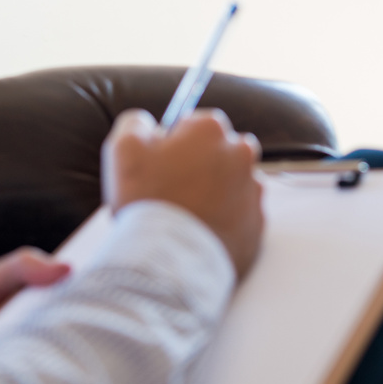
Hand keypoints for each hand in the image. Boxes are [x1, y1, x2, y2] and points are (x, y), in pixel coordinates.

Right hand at [101, 108, 263, 278]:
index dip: (176, 144)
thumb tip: (146, 122)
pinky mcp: (258, 224)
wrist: (171, 261)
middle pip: (221, 151)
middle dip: (201, 164)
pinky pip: (241, 215)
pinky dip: (225, 220)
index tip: (162, 165)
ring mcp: (253, 190)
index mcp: (211, 129)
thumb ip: (135, 123)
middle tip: (174, 190)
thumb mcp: (123, 149)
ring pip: (233, 183)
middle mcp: (241, 153)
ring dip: (215, 192)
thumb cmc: (147, 200)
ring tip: (186, 215)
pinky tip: (201, 231)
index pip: (196, 124)